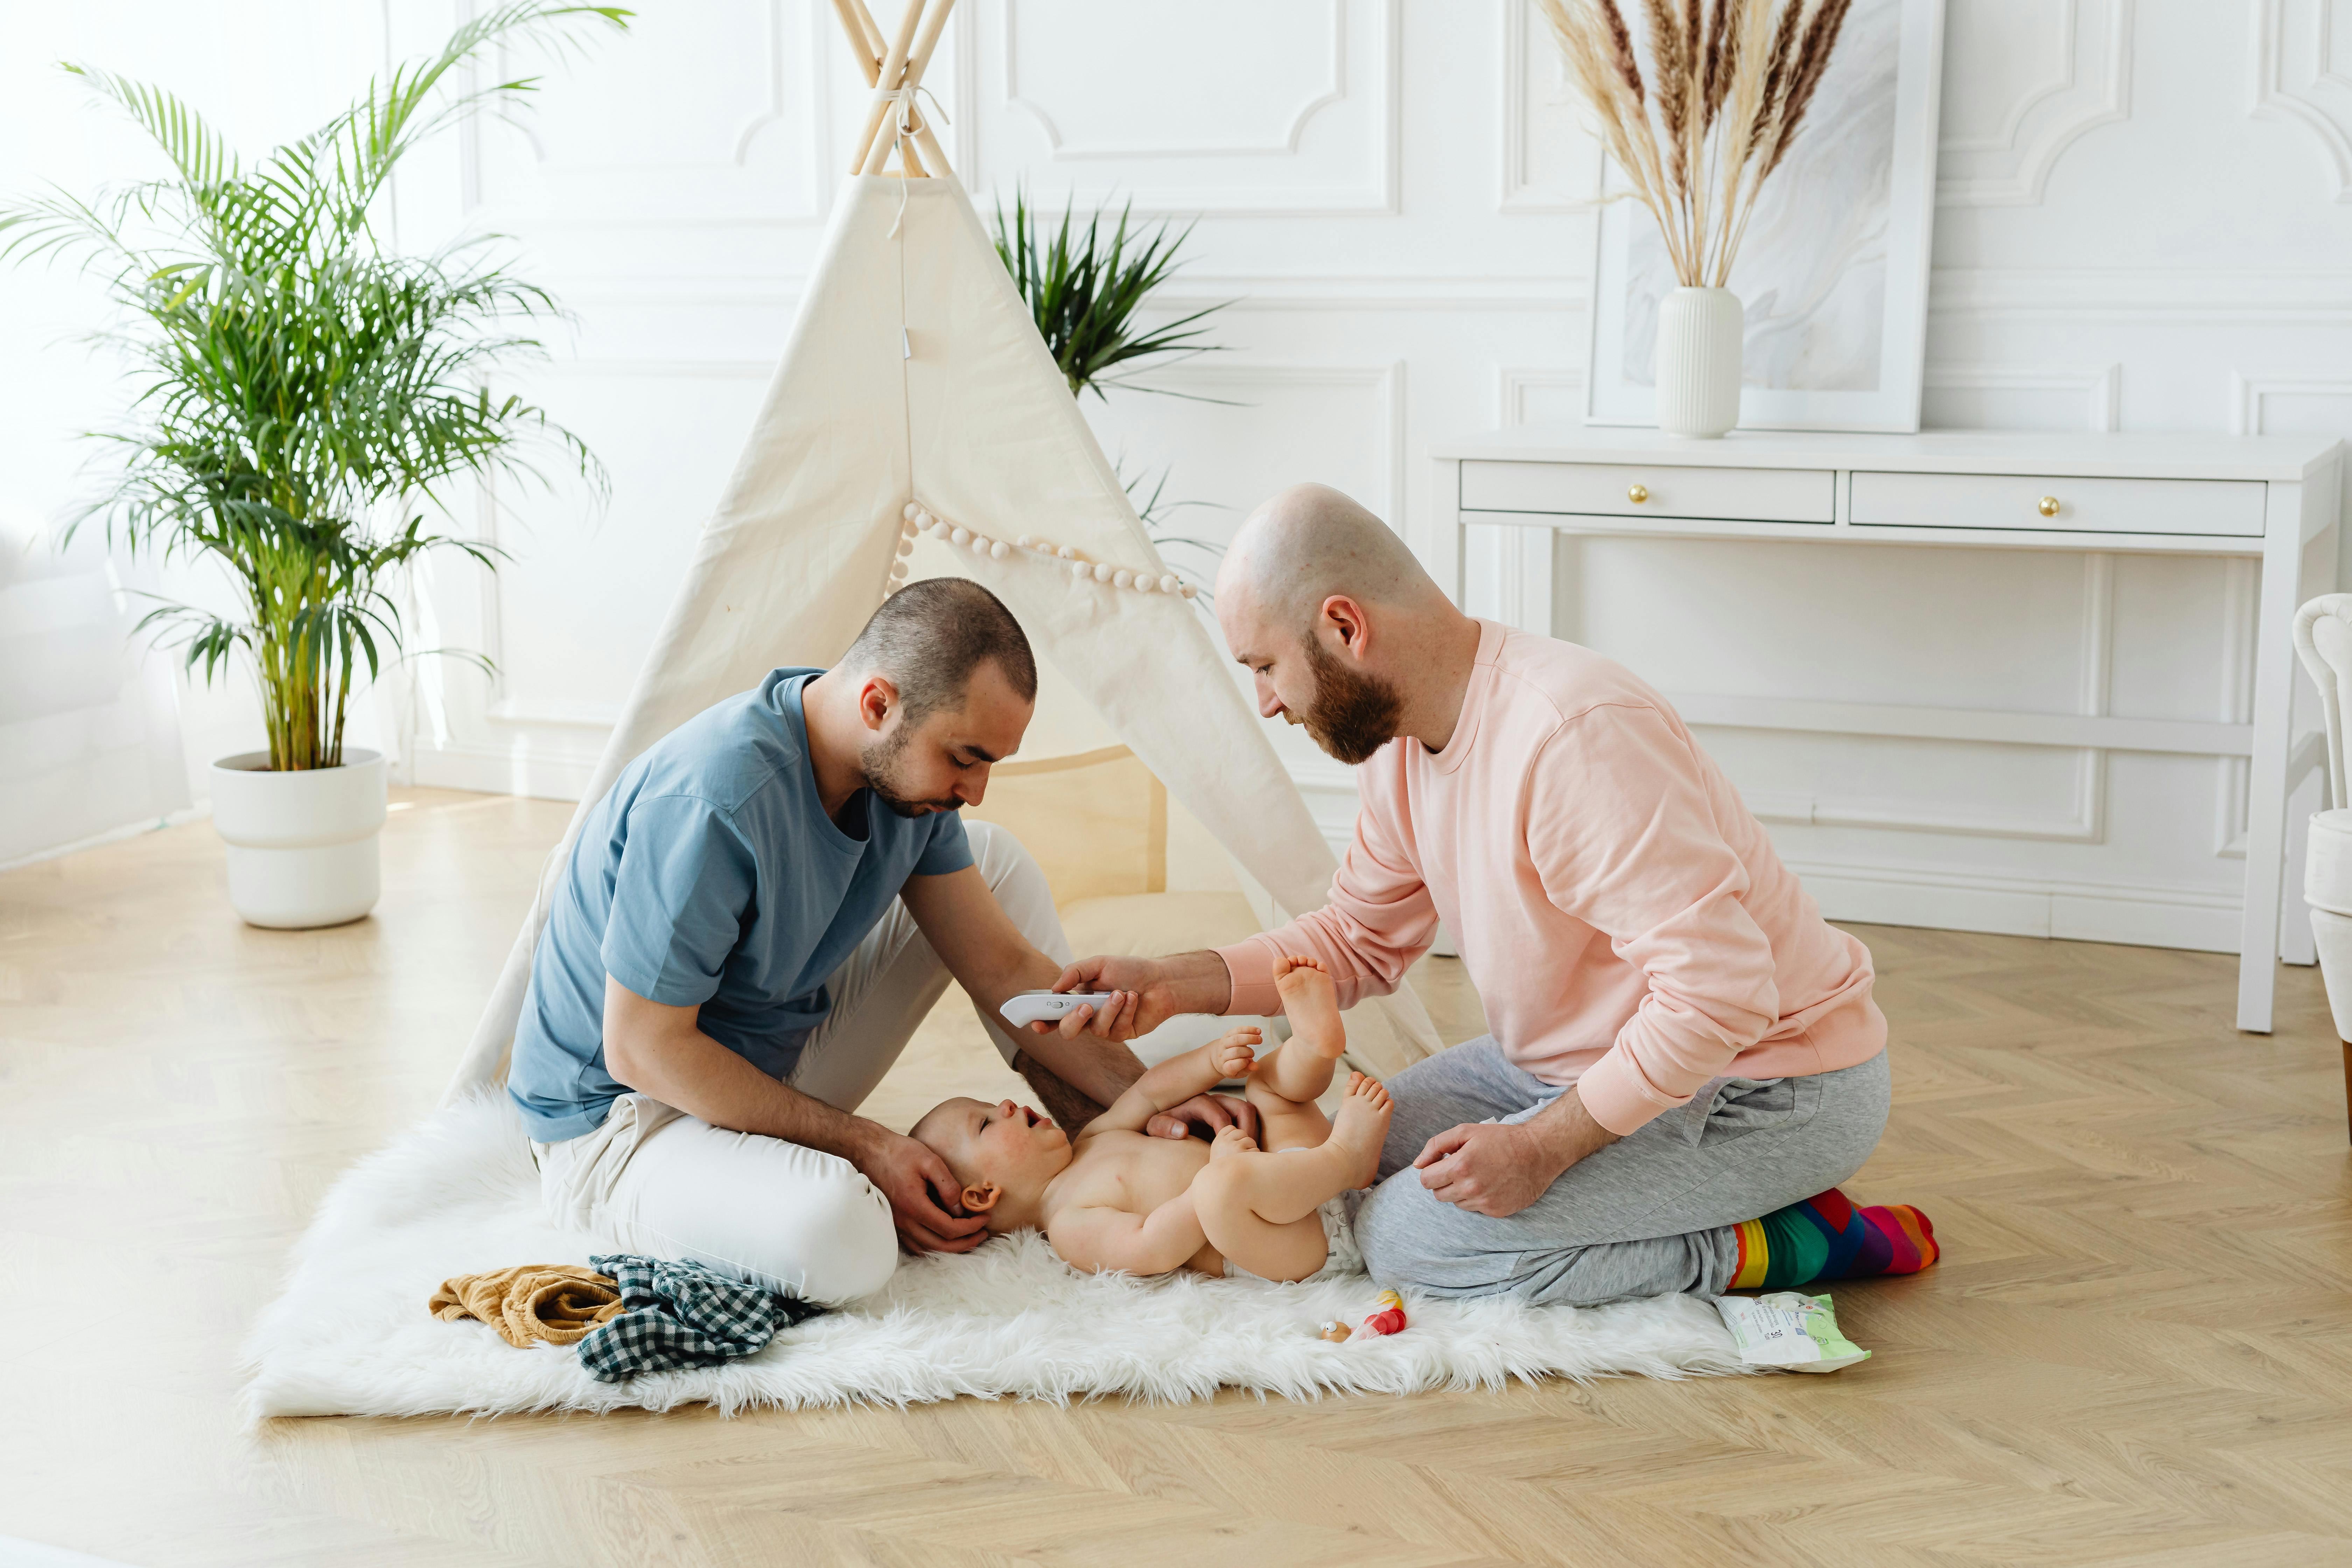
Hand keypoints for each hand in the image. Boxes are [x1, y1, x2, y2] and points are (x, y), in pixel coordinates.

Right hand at [852, 1126, 990, 1253]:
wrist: (870, 1152)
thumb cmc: (900, 1153)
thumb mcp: (929, 1161)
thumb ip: (948, 1186)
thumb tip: (960, 1208)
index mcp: (914, 1205)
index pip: (949, 1228)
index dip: (971, 1227)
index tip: (985, 1217)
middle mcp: (904, 1221)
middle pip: (940, 1246)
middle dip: (966, 1242)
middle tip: (983, 1233)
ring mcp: (897, 1225)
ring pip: (927, 1249)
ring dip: (951, 1248)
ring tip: (969, 1238)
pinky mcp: (894, 1223)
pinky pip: (916, 1244)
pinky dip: (934, 1246)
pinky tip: (945, 1237)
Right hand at [1047, 954, 1187, 1038]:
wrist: (1161, 979)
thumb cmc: (1129, 970)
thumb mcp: (1099, 964)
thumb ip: (1074, 973)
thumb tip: (1054, 988)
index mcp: (1078, 999)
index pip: (1054, 1015)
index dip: (1043, 1022)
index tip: (1036, 1024)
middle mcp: (1088, 1016)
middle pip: (1068, 1031)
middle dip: (1074, 1019)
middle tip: (1085, 1006)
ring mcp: (1105, 1028)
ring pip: (1095, 1029)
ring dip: (1109, 1009)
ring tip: (1122, 992)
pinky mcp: (1122, 1034)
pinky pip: (1116, 1030)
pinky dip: (1125, 1011)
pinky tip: (1133, 999)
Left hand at [1146, 1092, 1261, 1143]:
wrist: (1168, 1121)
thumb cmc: (1162, 1126)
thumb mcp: (1155, 1126)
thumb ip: (1163, 1127)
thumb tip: (1182, 1131)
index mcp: (1198, 1103)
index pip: (1219, 1114)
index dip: (1225, 1132)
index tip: (1226, 1152)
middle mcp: (1216, 1101)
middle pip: (1243, 1108)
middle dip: (1247, 1130)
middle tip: (1246, 1152)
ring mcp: (1227, 1107)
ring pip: (1250, 1114)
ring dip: (1253, 1132)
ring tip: (1249, 1153)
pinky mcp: (1233, 1115)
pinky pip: (1251, 1121)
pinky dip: (1253, 1134)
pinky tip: (1247, 1152)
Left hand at [1208, 1026, 1260, 1081]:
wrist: (1220, 1057)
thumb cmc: (1233, 1066)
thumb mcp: (1239, 1072)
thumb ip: (1248, 1070)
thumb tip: (1256, 1066)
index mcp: (1224, 1067)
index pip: (1231, 1065)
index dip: (1242, 1063)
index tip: (1249, 1062)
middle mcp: (1222, 1055)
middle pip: (1235, 1051)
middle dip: (1248, 1051)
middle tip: (1254, 1054)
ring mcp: (1223, 1043)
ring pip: (1236, 1039)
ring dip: (1250, 1038)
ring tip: (1260, 1039)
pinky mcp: (1227, 1034)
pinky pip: (1238, 1030)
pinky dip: (1249, 1029)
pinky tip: (1258, 1031)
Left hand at [1411, 1121, 1567, 1217]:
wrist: (1538, 1153)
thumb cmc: (1501, 1139)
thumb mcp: (1466, 1131)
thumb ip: (1436, 1145)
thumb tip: (1417, 1165)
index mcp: (1460, 1167)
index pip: (1426, 1180)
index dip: (1431, 1171)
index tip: (1441, 1165)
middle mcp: (1470, 1188)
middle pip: (1438, 1194)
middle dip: (1443, 1181)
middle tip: (1460, 1169)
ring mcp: (1484, 1203)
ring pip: (1456, 1202)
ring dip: (1460, 1191)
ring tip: (1478, 1174)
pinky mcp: (1496, 1212)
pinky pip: (1474, 1209)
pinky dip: (1477, 1199)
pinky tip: (1490, 1184)